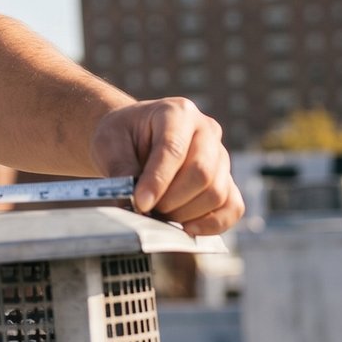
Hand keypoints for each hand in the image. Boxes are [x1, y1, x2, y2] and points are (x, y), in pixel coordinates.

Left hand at [90, 97, 243, 234]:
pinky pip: (233, 207)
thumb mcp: (108, 142)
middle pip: (201, 173)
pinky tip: (187, 229)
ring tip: (157, 212)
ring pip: (216, 193)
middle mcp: (207, 130)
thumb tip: (134, 199)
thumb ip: (120, 167)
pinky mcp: (228, 180)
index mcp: (177, 112)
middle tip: (145, 208)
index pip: (173, 149)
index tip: (140, 203)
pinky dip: (214, 223)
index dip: (157, 181)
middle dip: (171, 199)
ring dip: (185, 212)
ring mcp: (221, 155)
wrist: (134, 137)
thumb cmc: (122, 137)